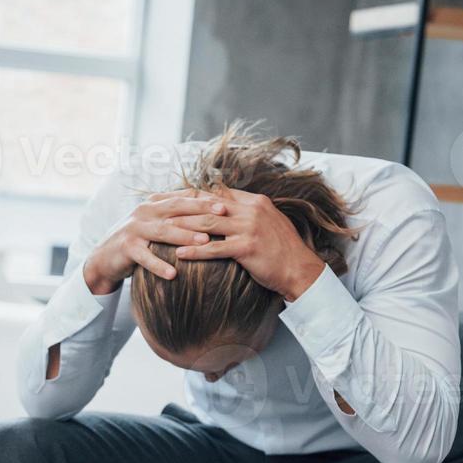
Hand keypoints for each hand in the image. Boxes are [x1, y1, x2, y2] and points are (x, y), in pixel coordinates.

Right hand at [82, 189, 226, 294]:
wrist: (105, 257)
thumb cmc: (139, 241)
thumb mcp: (157, 224)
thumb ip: (178, 217)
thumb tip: (213, 213)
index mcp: (155, 203)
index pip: (184, 196)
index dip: (205, 198)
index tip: (228, 202)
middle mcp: (144, 211)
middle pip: (176, 208)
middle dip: (201, 210)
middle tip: (223, 214)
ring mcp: (134, 229)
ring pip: (163, 231)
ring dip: (185, 236)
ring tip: (205, 243)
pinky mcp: (126, 248)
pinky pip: (145, 257)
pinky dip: (158, 266)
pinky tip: (173, 275)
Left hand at [170, 188, 326, 300]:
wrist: (301, 269)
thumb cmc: (282, 249)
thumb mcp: (267, 222)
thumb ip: (247, 213)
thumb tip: (225, 208)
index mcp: (254, 202)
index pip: (217, 193)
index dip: (193, 195)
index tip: (173, 198)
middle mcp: (251, 210)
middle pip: (208, 207)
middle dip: (182, 209)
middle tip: (160, 212)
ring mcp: (249, 228)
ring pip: (208, 225)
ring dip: (183, 228)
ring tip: (163, 231)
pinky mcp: (247, 248)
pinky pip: (215, 249)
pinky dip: (195, 251)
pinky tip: (179, 254)